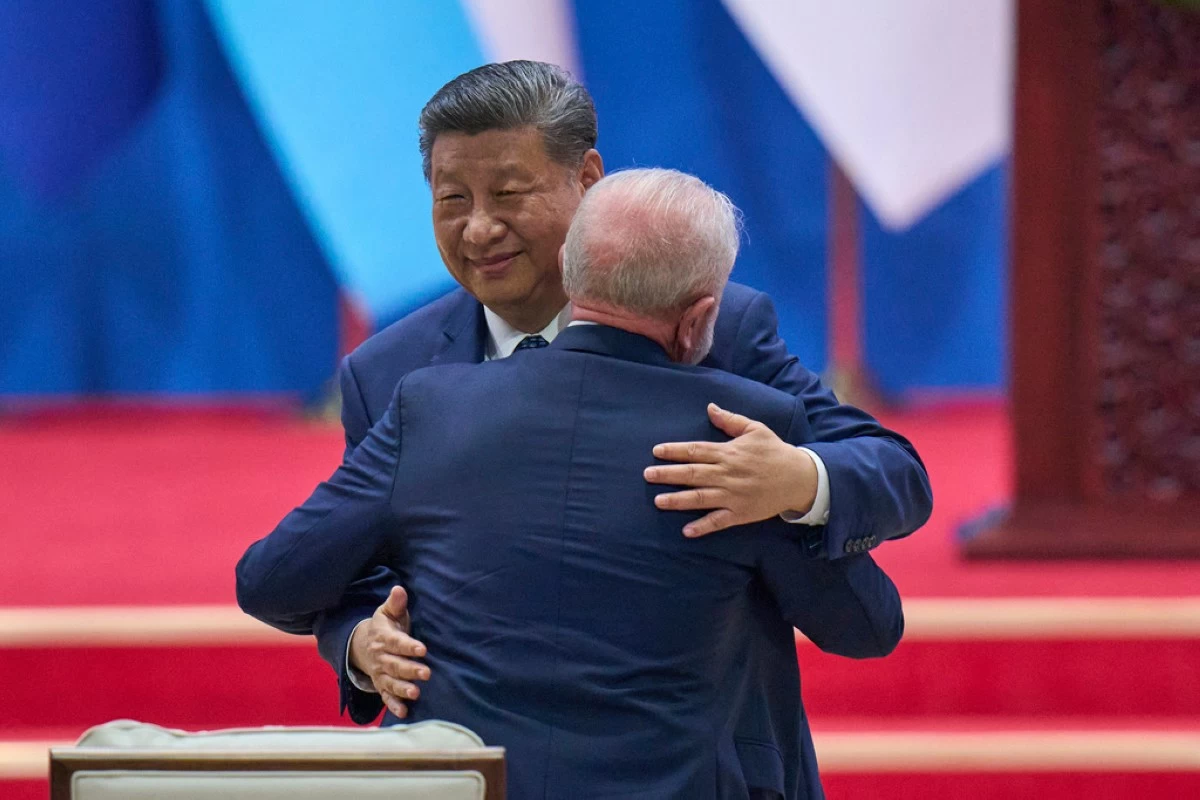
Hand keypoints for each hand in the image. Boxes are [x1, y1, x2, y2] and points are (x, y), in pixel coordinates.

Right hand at [348, 586, 430, 718]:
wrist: (362, 645)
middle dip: (410, 669)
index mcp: (384, 638)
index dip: (409, 646)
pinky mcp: (381, 686)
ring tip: (415, 693)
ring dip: (402, 688)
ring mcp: (380, 673)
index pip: (397, 642)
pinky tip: (404, 712)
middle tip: (426, 673)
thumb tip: (399, 589)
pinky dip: (393, 705)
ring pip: (391, 682)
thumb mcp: (387, 613)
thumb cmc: (384, 627)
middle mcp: (381, 657)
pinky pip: (385, 697)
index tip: (422, 649)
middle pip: (395, 664)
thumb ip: (395, 603)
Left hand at [644, 403, 817, 536]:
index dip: (674, 451)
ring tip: (658, 501)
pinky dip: (703, 526)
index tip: (656, 452)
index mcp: (728, 453)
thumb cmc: (775, 451)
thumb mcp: (755, 429)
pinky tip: (686, 531)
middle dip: (667, 474)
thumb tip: (710, 407)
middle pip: (692, 473)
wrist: (799, 477)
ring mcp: (732, 495)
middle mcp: (727, 474)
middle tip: (647, 475)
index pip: (695, 451)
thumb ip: (730, 420)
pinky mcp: (740, 513)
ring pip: (700, 497)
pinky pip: (718, 521)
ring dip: (678, 500)